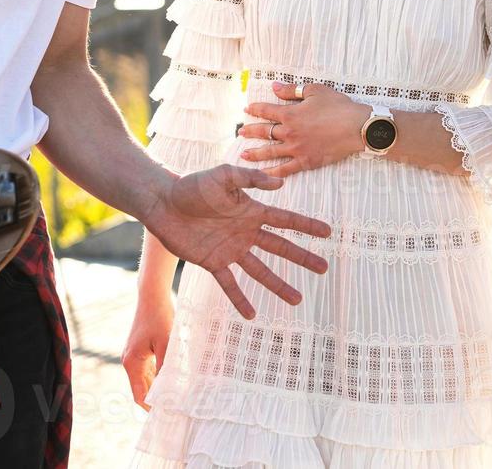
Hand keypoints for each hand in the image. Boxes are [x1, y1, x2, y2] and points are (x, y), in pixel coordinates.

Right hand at [122, 293, 173, 410]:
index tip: (166, 416)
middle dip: (155, 400)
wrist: (152, 295)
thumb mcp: (166, 344)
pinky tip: (171, 380)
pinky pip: (148, 369)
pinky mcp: (140, 349)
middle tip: (173, 410)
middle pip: (142, 389)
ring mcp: (133, 355)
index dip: (151, 408)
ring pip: (145, 379)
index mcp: (132, 363)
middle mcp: (129, 361)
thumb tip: (170, 390)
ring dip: (157, 388)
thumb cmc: (159, 317)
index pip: (139, 394)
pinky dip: (158, 377)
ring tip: (174, 398)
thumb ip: (166, 368)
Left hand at [143, 163, 331, 318]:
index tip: (328, 232)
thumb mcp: (223, 175)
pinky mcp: (213, 262)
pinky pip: (230, 284)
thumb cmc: (192, 186)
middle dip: (303, 258)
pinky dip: (240, 299)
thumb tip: (281, 184)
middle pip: (281, 248)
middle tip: (324, 268)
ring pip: (261, 271)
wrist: (163, 203)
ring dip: (279, 285)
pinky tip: (252, 314)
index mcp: (251, 211)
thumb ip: (250, 179)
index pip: (286, 220)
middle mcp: (246, 232)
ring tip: (297, 300)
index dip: (307, 226)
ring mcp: (231, 249)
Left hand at [239, 82, 367, 177]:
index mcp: (290, 114)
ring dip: (255, 153)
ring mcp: (296, 149)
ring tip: (244, 154)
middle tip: (240, 133)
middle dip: (250, 132)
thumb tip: (274, 87)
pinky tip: (264, 173)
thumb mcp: (314, 91)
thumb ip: (291, 90)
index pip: (266, 111)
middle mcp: (289, 133)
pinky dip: (273, 172)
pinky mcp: (306, 162)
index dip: (254, 109)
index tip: (247, 110)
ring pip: (270, 152)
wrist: (356, 128)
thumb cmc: (338, 106)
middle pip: (264, 132)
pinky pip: (285, 169)